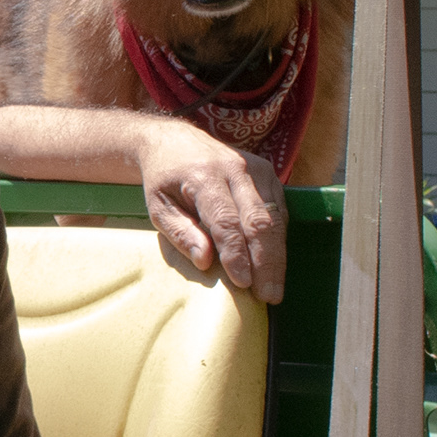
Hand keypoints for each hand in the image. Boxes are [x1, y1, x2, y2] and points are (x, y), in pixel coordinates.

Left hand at [135, 117, 286, 300]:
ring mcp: (255, 169)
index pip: (225, 221)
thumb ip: (180, 233)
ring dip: (277, 256)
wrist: (175, 141)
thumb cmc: (164, 179)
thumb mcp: (158, 206)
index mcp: (204, 176)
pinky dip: (278, 239)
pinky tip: (275, 265)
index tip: (242, 283)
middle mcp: (235, 169)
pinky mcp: (267, 172)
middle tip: (269, 295)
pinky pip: (278, 210)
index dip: (236, 254)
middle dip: (266, 262)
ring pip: (274, 217)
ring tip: (275, 289)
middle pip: (258, 220)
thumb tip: (204, 261)